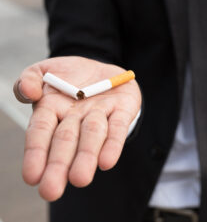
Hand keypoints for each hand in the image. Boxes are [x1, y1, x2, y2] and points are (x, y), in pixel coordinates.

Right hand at [13, 56, 141, 200]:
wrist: (102, 70)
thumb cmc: (70, 75)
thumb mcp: (46, 70)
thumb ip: (31, 78)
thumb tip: (29, 91)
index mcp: (52, 109)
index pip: (41, 131)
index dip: (36, 152)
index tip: (32, 176)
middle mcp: (75, 117)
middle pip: (66, 140)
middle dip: (59, 164)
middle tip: (52, 190)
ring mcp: (99, 114)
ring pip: (92, 135)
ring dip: (86, 156)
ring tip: (80, 179)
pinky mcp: (122, 111)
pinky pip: (117, 128)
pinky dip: (113, 144)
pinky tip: (107, 162)